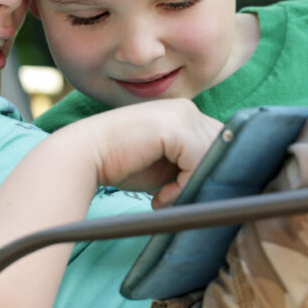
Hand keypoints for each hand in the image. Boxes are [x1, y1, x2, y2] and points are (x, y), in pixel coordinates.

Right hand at [83, 99, 221, 206]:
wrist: (85, 155)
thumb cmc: (121, 164)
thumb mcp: (166, 164)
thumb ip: (191, 164)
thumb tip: (220, 178)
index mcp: (185, 114)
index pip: (219, 144)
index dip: (205, 172)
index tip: (179, 194)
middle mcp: (187, 109)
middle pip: (222, 149)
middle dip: (202, 178)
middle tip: (173, 199)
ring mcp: (182, 114)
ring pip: (214, 156)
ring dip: (192, 185)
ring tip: (165, 198)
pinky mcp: (174, 126)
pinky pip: (199, 161)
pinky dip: (184, 186)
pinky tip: (161, 195)